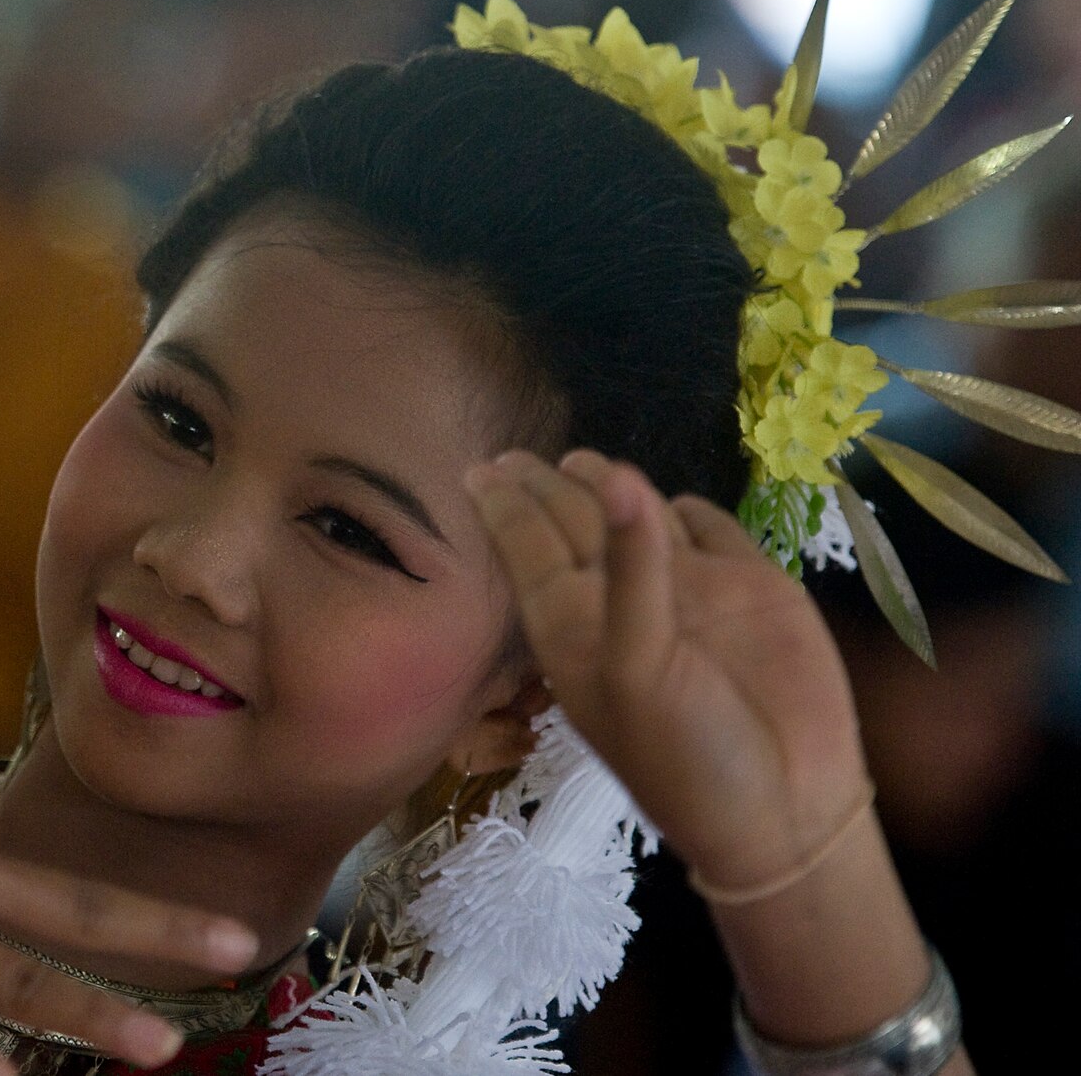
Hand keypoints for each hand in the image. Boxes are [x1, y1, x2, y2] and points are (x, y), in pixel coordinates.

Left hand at [464, 449, 872, 893]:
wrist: (787, 809)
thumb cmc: (685, 753)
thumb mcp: (636, 668)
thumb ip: (628, 572)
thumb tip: (615, 476)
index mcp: (575, 627)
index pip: (531, 551)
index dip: (506, 512)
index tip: (476, 472)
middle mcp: (625, 600)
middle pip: (577, 526)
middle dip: (547, 491)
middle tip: (512, 455)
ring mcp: (690, 590)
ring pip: (641, 518)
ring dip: (612, 489)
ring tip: (580, 461)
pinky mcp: (753, 586)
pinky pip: (713, 530)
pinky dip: (693, 512)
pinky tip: (673, 499)